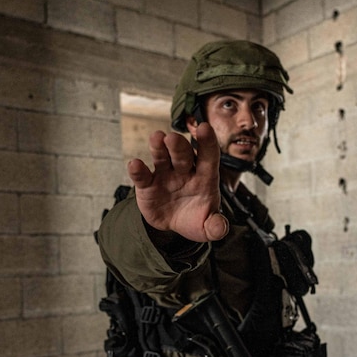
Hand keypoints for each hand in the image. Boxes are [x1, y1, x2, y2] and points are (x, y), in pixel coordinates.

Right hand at [126, 122, 228, 242]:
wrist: (173, 224)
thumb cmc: (194, 219)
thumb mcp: (207, 227)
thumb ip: (215, 227)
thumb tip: (220, 229)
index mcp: (204, 178)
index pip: (208, 157)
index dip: (207, 143)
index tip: (204, 128)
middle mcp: (184, 171)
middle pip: (183, 154)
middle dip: (178, 145)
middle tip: (173, 138)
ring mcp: (164, 175)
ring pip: (162, 157)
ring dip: (158, 147)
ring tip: (156, 138)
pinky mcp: (147, 184)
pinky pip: (142, 175)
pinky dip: (137, 170)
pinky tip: (135, 164)